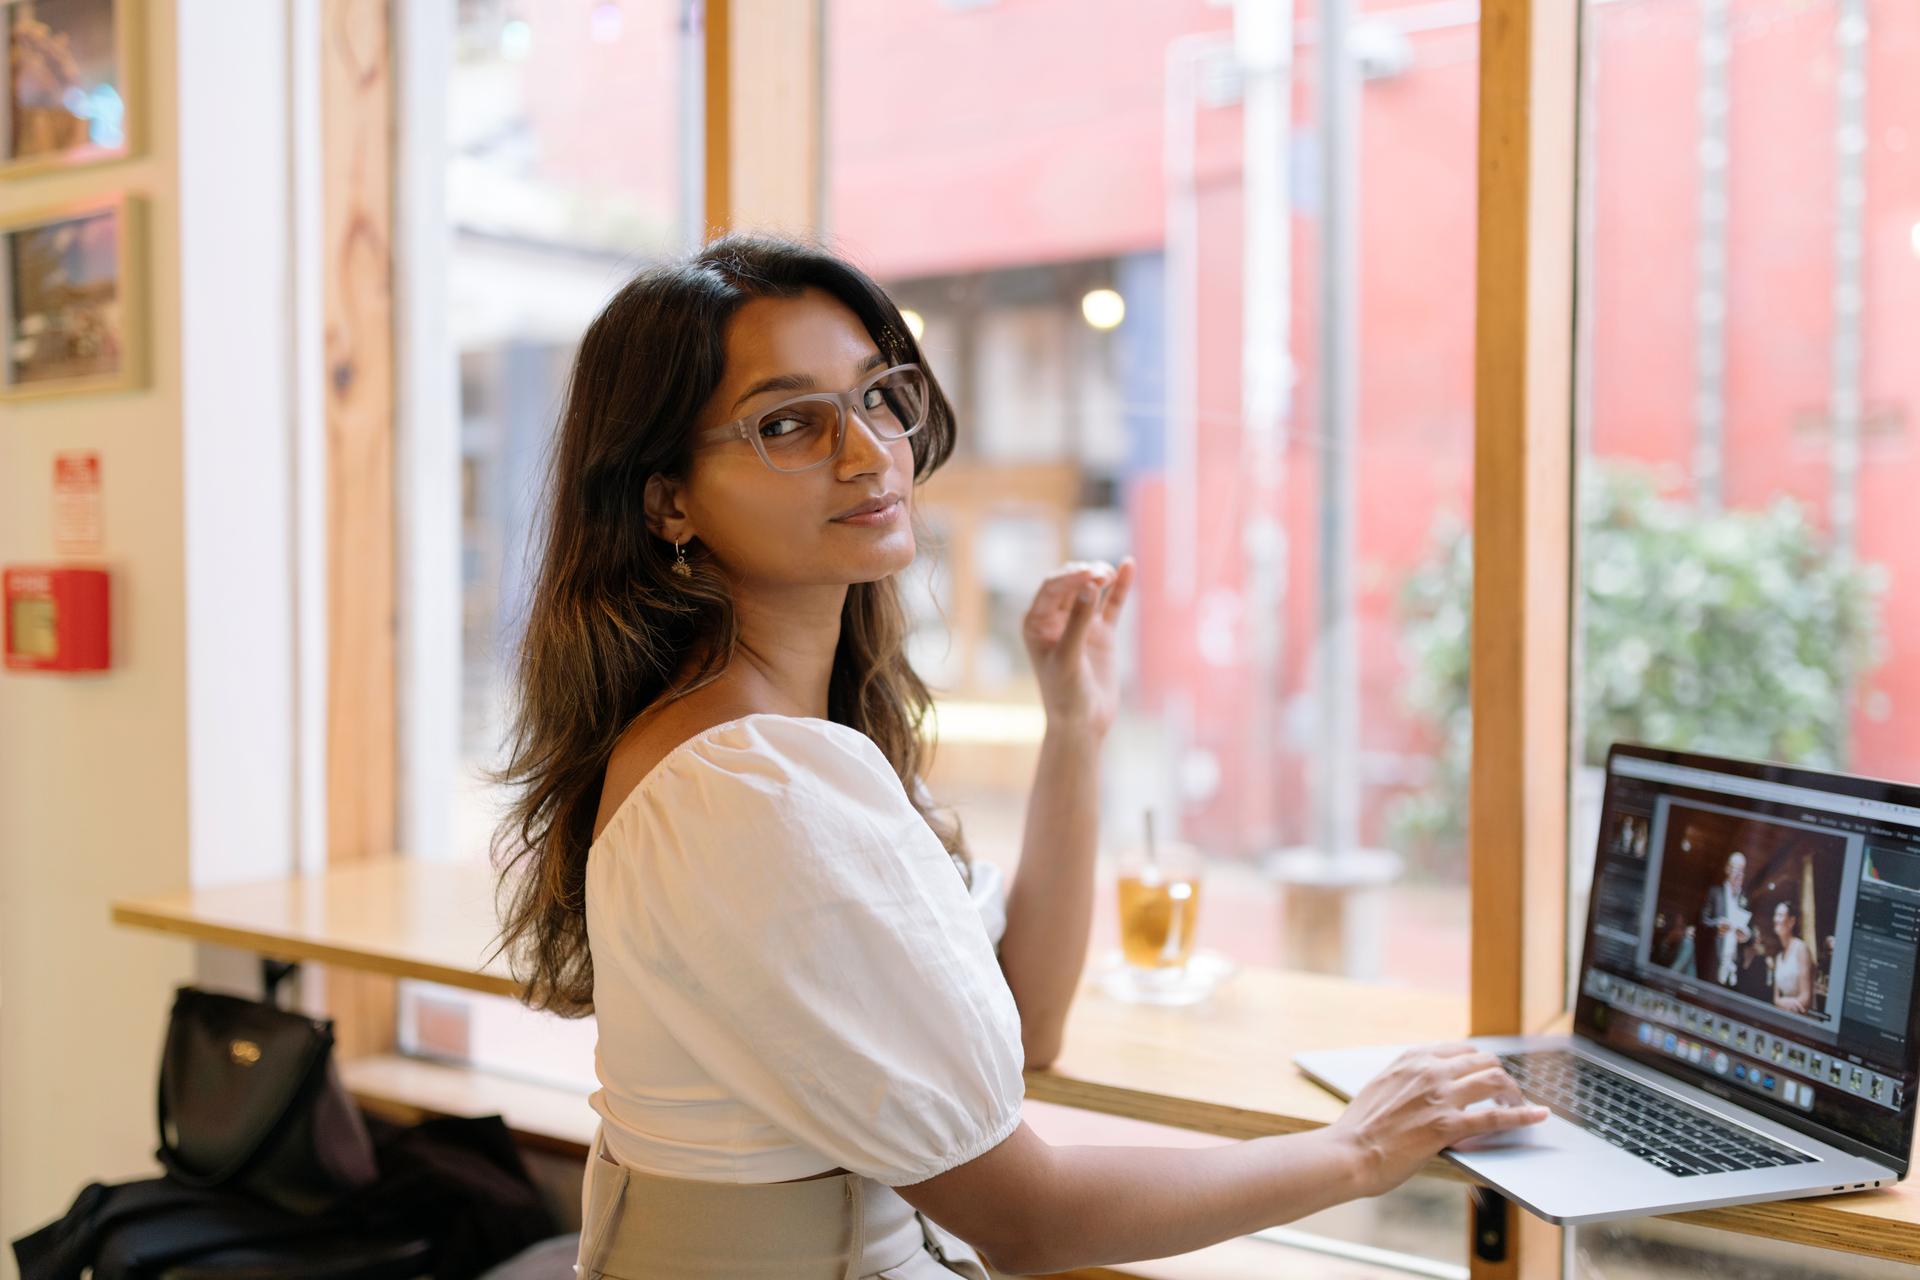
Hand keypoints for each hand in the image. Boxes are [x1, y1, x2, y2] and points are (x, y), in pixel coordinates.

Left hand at [1021, 556, 1135, 737]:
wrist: (1083, 723)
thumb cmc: (1066, 694)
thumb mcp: (1068, 658)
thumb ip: (1078, 622)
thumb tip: (1089, 586)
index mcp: (1036, 623)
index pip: (1051, 589)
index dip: (1069, 577)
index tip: (1090, 575)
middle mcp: (1055, 619)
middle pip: (1070, 583)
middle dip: (1085, 573)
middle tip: (1101, 575)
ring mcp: (1080, 624)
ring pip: (1090, 589)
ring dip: (1100, 576)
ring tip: (1110, 573)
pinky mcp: (1101, 633)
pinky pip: (1112, 604)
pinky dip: (1120, 586)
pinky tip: (1128, 565)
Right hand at [1324, 1044, 1547, 1197]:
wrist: (1348, 1153)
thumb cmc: (1359, 1129)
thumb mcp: (1381, 1087)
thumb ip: (1406, 1080)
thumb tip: (1422, 1086)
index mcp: (1411, 1059)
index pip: (1460, 1050)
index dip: (1480, 1063)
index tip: (1487, 1075)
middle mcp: (1429, 1071)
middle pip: (1483, 1060)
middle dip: (1501, 1076)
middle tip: (1507, 1094)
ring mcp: (1440, 1097)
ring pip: (1494, 1081)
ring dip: (1514, 1092)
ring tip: (1519, 1105)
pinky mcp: (1448, 1126)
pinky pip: (1496, 1116)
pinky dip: (1523, 1115)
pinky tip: (1539, 1116)